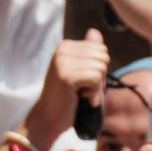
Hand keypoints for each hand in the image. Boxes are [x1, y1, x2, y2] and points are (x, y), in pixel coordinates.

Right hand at [27, 29, 108, 150]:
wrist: (48, 119)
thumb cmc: (67, 99)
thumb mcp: (81, 73)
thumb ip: (89, 53)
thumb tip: (95, 31)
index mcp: (65, 46)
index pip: (101, 49)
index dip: (99, 70)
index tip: (83, 83)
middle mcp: (62, 49)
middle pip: (103, 56)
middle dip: (99, 77)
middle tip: (84, 90)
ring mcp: (63, 61)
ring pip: (101, 67)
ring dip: (96, 87)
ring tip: (81, 95)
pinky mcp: (66, 75)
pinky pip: (96, 78)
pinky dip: (94, 93)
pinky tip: (81, 99)